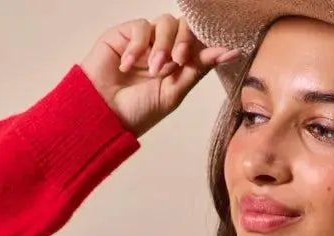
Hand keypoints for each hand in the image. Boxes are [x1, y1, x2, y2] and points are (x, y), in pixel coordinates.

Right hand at [79, 14, 241, 137]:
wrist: (103, 114)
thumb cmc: (136, 111)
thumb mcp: (173, 93)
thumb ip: (198, 70)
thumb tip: (228, 52)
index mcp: (178, 65)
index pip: (198, 44)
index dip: (210, 45)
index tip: (230, 51)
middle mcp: (164, 49)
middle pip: (185, 27)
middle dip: (184, 43)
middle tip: (177, 61)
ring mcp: (145, 41)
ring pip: (165, 23)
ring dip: (162, 46)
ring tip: (152, 69)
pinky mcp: (125, 34)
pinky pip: (142, 26)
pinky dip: (138, 46)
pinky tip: (127, 65)